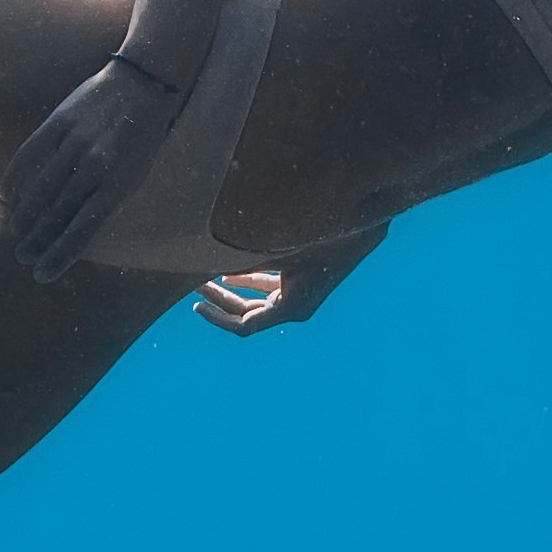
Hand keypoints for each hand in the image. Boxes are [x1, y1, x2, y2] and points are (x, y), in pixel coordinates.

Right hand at [0, 52, 193, 278]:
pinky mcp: (59, 122)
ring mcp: (76, 143)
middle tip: (22, 256)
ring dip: (24, 216)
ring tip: (14, 233)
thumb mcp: (135, 175)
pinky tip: (8, 195)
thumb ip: (108, 201)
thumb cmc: (142, 137)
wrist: (143, 84)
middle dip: (37, 240)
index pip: (82, 231)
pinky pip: (29, 155)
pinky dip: (16, 178)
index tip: (43, 274)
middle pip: (57, 214)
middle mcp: (95, 167)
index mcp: (118, 185)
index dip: (60, 255)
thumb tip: (78, 231)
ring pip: (40, 188)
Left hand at [195, 227, 381, 335]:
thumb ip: (243, 263)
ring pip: (255, 302)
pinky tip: (225, 274)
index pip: (245, 326)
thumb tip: (207, 267)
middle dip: (218, 302)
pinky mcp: (299, 282)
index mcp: (291, 308)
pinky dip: (246, 283)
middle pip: (247, 314)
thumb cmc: (319, 236)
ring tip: (201, 281)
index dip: (218, 319)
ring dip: (229, 293)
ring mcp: (297, 296)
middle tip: (192, 287)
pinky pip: (266, 290)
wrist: (360, 226)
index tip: (196, 307)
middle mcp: (294, 308)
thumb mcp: (276, 250)